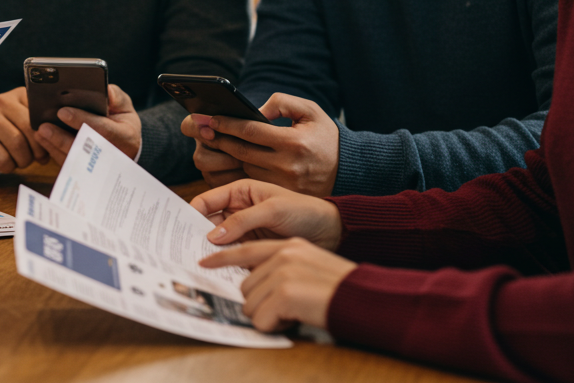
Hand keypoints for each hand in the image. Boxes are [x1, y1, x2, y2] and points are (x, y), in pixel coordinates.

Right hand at [0, 87, 46, 173]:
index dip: (49, 132)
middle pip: (28, 128)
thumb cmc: (10, 134)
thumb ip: (43, 126)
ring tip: (22, 161)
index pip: (41, 112)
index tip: (50, 142)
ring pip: (17, 145)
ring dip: (24, 160)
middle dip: (38, 149)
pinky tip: (7, 163)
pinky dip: (9, 167)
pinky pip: (3, 159)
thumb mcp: (26, 123)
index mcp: (19, 95)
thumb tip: (59, 139)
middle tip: (39, 158)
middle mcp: (2, 102)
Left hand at [33, 84, 141, 165]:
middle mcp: (112, 155)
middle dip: (61, 138)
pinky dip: (53, 152)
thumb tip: (106, 90)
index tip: (62, 112)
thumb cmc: (122, 122)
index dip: (81, 120)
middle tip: (44, 127)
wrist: (126, 147)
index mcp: (124, 137)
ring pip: (72, 159)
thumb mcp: (124, 107)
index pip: (102, 130)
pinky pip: (67, 164)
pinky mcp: (85, 172)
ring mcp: (98, 167)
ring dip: (53, 145)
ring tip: (39, 132)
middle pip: (84, 149)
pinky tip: (42, 140)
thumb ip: (116, 98)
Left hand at [188, 93, 340, 196]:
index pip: (251, 131)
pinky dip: (236, 173)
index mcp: (294, 142)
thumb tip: (256, 110)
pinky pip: (251, 184)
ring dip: (224, 157)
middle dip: (218, 139)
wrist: (350, 171)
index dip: (227, 124)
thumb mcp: (311, 111)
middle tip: (201, 129)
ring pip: (243, 169)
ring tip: (210, 144)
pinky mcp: (281, 196)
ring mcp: (283, 184)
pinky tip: (225, 162)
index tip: (210, 118)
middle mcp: (287, 165)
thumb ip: (282, 103)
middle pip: (241, 152)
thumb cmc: (326, 137)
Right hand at [190, 178, 342, 249]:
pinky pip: (232, 254)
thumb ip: (242, 221)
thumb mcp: (273, 210)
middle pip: (208, 223)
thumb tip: (212, 236)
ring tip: (198, 264)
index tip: (178, 231)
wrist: (331, 232)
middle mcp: (237, 210)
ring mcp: (244, 230)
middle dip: (196, 236)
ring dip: (210, 251)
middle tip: (184, 252)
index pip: (206, 201)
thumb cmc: (305, 212)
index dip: (191, 214)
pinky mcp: (252, 248)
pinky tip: (219, 271)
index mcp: (239, 191)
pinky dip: (225, 262)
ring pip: (218, 241)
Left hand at [199, 238, 355, 331]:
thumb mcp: (310, 267)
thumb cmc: (342, 290)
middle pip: (245, 286)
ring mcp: (283, 273)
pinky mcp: (285, 293)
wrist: (368, 300)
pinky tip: (294, 319)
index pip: (245, 250)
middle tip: (285, 309)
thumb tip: (253, 285)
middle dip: (260, 304)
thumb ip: (283, 268)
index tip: (205, 263)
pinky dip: (274, 326)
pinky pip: (260, 319)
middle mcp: (284, 255)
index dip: (222, 258)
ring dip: (268, 316)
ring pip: (250, 304)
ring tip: (294, 313)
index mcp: (289, 247)